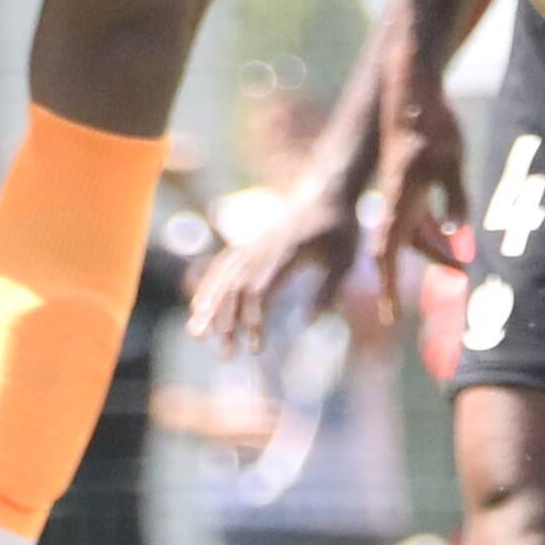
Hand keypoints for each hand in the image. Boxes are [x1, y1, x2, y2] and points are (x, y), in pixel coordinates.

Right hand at [188, 177, 356, 349]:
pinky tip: (198, 306)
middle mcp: (263, 248)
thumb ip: (328, 290)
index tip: (256, 348)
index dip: (253, 319)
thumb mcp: (346, 258)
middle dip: (226, 322)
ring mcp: (253, 244)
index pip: (260, 289)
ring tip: (197, 335)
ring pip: (223, 277)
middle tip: (226, 355)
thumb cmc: (340, 228)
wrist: (327, 189)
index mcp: (287, 252)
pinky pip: (222, 265)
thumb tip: (307, 324)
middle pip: (235, 288)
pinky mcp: (249, 243)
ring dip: (210, 307)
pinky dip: (208, 285)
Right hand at [368, 62, 474, 298]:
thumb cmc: (433, 125)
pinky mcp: (410, 179)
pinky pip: (419, 214)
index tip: (389, 318)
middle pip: (403, 248)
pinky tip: (452, 237)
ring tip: (461, 267)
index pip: (389, 253)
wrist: (414, 90)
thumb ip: (456, 200)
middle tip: (453, 286)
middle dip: (425, 270)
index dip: (388, 286)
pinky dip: (434, 229)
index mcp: (399, 200)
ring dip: (435, 249)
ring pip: (413, 232)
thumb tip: (459, 239)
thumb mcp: (452, 164)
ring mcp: (402, 190)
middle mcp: (395, 199)